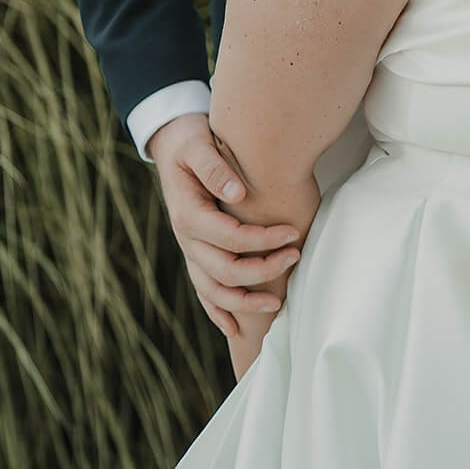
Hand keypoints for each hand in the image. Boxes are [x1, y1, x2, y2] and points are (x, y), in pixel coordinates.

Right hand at [148, 112, 303, 337]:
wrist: (173, 144)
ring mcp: (189, 250)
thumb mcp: (199, 144)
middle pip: (224, 271)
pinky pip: (203, 291)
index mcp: (188, 214)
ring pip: (213, 290)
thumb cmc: (192, 141)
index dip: (262, 241)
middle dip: (263, 270)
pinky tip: (234, 327)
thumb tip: (238, 193)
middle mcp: (185, 238)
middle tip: (296, 256)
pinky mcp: (194, 254)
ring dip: (245, 301)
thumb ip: (216, 167)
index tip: (292, 233)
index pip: (229, 238)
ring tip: (277, 304)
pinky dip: (217, 311)